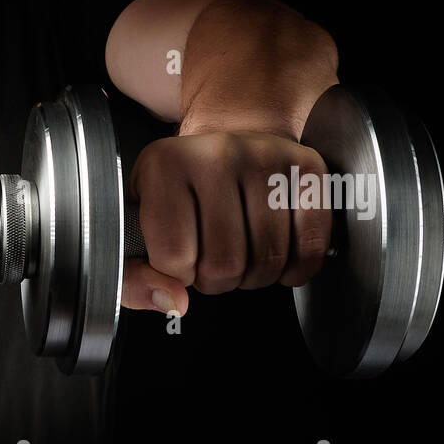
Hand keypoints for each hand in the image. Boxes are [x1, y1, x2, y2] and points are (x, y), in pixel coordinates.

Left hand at [123, 131, 332, 314]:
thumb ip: (133, 279)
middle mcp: (216, 154)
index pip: (173, 257)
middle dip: (216, 280)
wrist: (227, 140)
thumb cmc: (178, 194)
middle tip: (210, 259)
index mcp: (163, 166)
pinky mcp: (307, 168)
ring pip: (267, 260)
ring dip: (253, 276)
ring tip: (239, 253)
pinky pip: (309, 246)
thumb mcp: (136, 231)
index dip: (177, 275)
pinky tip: (277, 256)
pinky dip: (294, 268)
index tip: (179, 258)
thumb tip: (174, 303)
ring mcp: (266, 158)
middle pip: (224, 264)